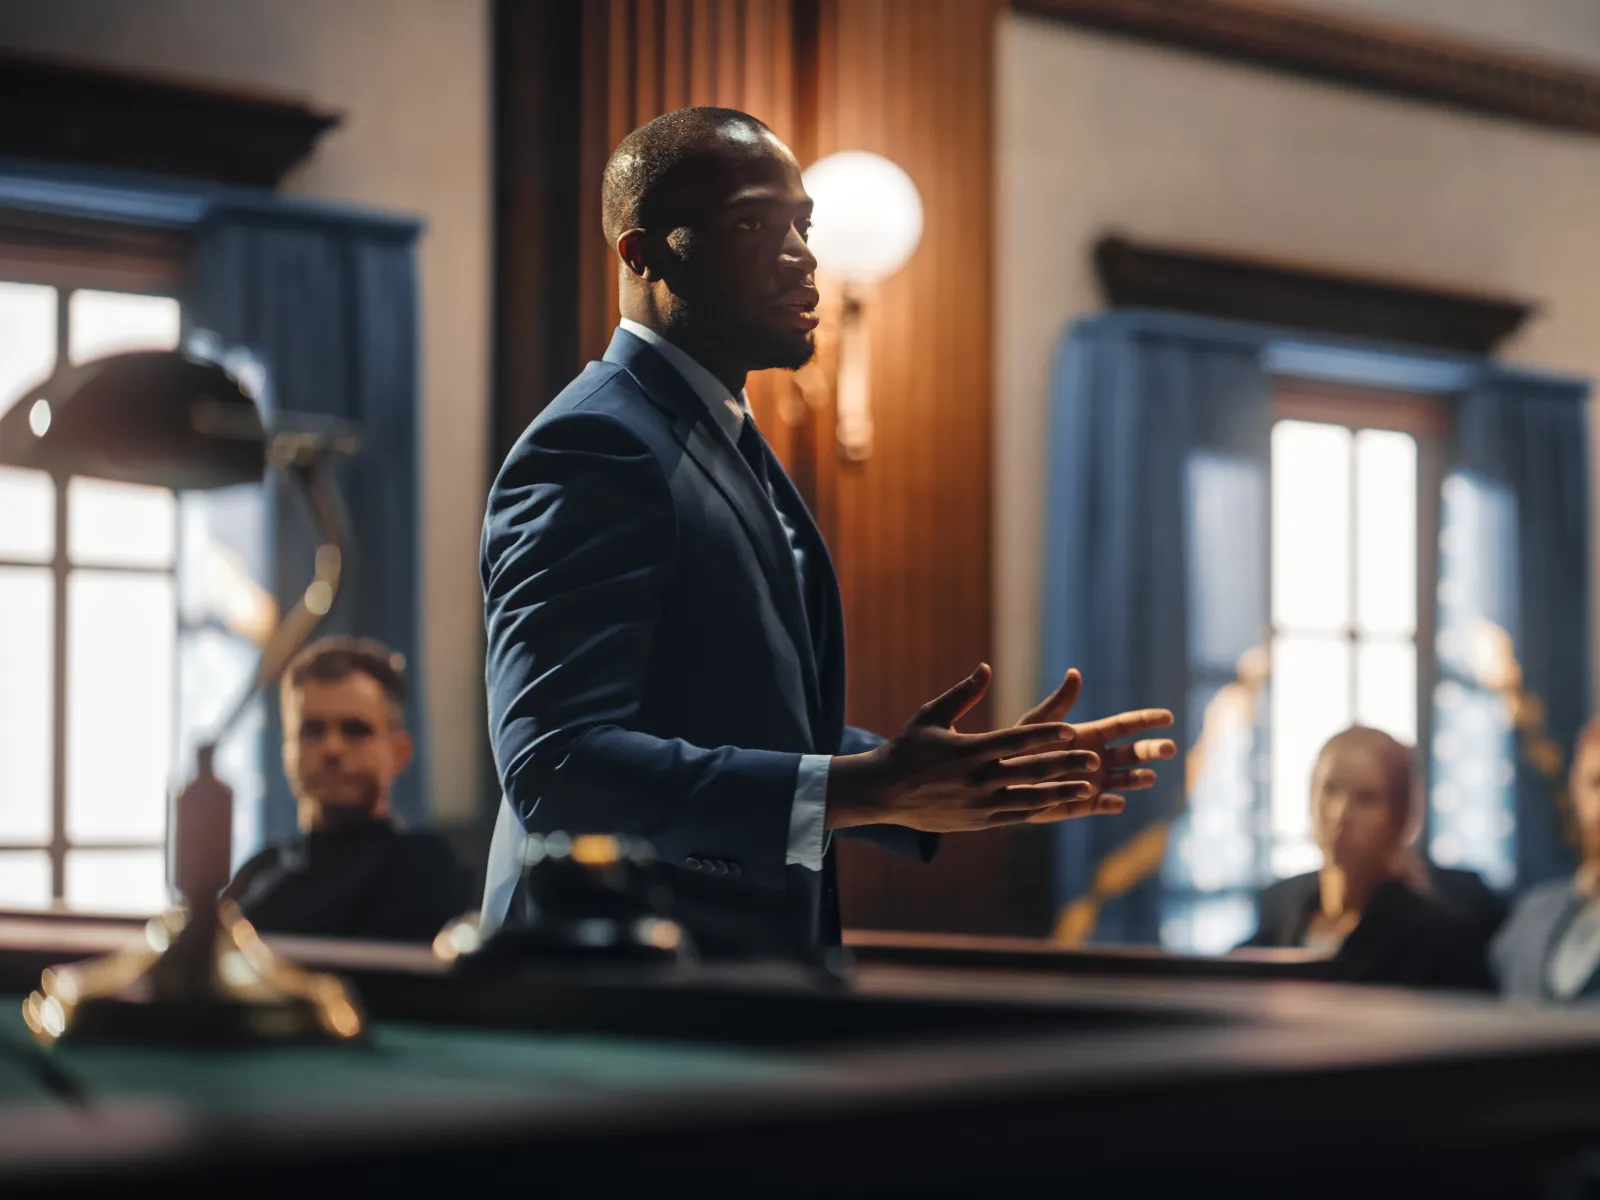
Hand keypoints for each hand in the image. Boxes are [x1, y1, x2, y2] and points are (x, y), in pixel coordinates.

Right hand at [825, 663, 1112, 833]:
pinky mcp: (978, 821)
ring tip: (1088, 787)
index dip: (1045, 736)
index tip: (1071, 731)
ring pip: (1030, 798)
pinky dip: (1041, 810)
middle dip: (1066, 764)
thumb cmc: (906, 748)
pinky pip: (1016, 816)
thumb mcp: (930, 716)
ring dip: (1061, 791)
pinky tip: (1061, 805)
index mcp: (969, 749)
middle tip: (1095, 759)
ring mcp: (979, 803)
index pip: (1015, 740)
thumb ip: (962, 694)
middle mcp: (977, 777)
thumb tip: (985, 668)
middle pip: (1030, 770)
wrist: (883, 792)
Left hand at [1011, 668, 1175, 824]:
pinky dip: (1110, 804)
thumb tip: (1074, 673)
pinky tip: (1116, 802)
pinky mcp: (1081, 804)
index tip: (1168, 717)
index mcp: (1090, 735)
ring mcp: (1092, 782)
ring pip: (1123, 780)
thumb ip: (1058, 703)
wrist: (1000, 778)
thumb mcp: (1037, 723)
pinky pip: (1100, 804)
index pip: (1125, 726)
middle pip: (1132, 754)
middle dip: (1151, 751)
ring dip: (1137, 778)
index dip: (1146, 720)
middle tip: (1168, 748)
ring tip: (1148, 777)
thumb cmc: (1017, 746)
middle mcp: (1097, 759)